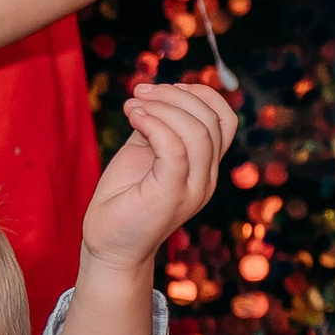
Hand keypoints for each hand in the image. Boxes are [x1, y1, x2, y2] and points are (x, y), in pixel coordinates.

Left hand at [81, 76, 236, 273]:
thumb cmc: (123, 200)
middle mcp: (206, 178)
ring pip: (197, 132)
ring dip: (162, 107)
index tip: (165, 88)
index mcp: (205, 166)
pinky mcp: (171, 195)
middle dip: (175, 95)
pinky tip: (134, 117)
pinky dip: (154, 124)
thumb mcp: (144, 153)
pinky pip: (175, 149)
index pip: (225, 119)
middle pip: (211, 120)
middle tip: (140, 94)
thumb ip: (158, 127)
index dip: (201, 94)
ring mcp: (193, 189)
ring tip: (133, 106)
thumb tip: (157, 94)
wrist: (109, 245)